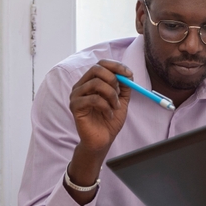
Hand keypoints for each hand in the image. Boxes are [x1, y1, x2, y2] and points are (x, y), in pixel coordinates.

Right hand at [65, 60, 132, 203]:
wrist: (102, 140)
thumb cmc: (109, 120)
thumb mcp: (121, 100)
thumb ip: (124, 87)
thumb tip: (128, 74)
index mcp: (91, 81)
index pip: (101, 64)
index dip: (116, 66)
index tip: (129, 74)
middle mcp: (81, 86)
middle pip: (96, 69)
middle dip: (113, 79)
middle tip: (119, 92)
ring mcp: (76, 95)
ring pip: (96, 84)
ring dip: (111, 95)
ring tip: (115, 107)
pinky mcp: (75, 106)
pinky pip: (93, 99)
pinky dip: (106, 107)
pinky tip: (109, 115)